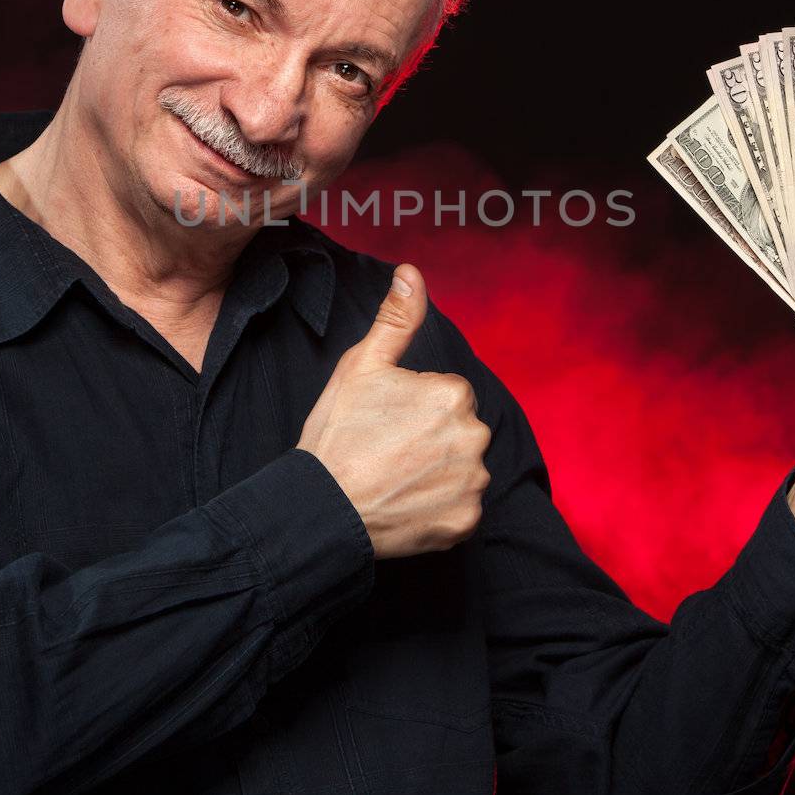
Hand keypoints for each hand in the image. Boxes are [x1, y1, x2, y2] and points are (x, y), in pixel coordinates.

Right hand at [296, 264, 492, 559]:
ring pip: (465, 468)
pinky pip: (463, 507)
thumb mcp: (361, 366)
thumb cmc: (338, 434)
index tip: (387, 423)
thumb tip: (410, 273)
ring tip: (396, 478)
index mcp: (453, 393)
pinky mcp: (466, 521)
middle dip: (433, 438)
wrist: (320, 508)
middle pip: (461, 430)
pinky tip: (407, 504)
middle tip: (389, 451)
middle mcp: (474, 436)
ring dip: (439, 473)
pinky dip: (441, 508)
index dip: (416, 407)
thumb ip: (396, 319)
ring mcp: (472, 482)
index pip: (449, 395)